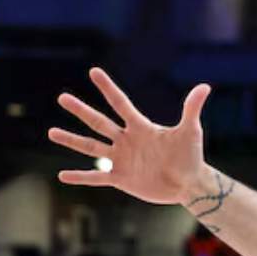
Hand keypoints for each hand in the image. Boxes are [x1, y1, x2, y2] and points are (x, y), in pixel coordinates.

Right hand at [49, 68, 213, 205]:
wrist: (190, 184)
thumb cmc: (191, 156)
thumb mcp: (190, 131)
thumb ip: (192, 108)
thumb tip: (205, 86)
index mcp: (141, 127)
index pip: (121, 103)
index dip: (108, 88)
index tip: (93, 71)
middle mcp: (127, 140)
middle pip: (99, 122)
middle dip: (81, 110)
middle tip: (62, 97)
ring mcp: (122, 159)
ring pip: (92, 147)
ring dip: (72, 140)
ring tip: (51, 132)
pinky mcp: (122, 179)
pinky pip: (97, 177)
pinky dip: (80, 177)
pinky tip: (62, 175)